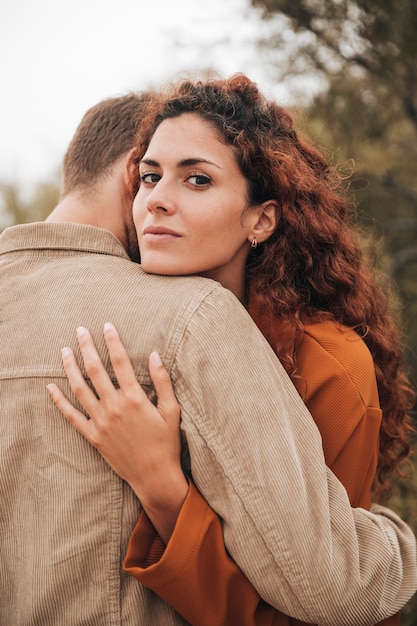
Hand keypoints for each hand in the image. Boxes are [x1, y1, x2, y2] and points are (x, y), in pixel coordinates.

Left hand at [47, 322, 187, 541]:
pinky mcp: (93, 437)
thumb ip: (163, 382)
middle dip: (86, 346)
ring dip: (69, 368)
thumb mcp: (172, 410)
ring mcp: (101, 422)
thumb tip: (155, 355)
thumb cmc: (167, 443)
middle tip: (80, 330)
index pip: (120, 361)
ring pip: (79, 389)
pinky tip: (51, 388)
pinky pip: (71, 417)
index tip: (107, 325)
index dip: (112, 341)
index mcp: (134, 398)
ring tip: (63, 351)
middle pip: (95, 370)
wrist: (155, 476)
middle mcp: (114, 407)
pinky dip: (59, 402)